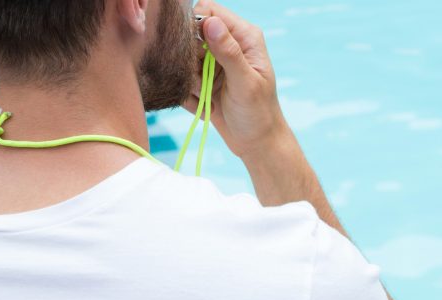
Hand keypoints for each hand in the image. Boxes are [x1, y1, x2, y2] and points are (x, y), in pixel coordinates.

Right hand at [185, 1, 289, 160]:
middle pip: (191, 35)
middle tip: (203, 81)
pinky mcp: (204, 81)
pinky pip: (183, 81)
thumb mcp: (245, 83)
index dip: (195, 25)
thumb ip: (228, 53)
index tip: (194, 50)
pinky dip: (190, 96)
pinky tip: (207, 107)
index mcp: (245, 37)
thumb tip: (211, 23)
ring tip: (208, 97)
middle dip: (190, 59)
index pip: (209, 11)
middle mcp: (228, 45)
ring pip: (183, 59)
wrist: (257, 144)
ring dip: (190, 81)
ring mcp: (214, 63)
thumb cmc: (259, 114)